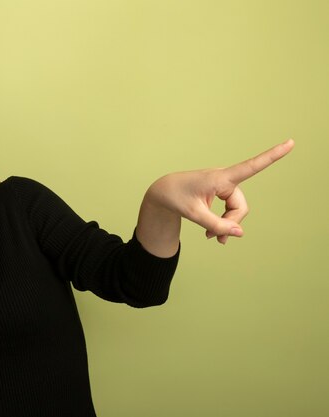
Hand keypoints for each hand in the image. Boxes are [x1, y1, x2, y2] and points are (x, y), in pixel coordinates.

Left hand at [144, 139, 294, 244]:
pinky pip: (230, 209)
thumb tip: (240, 234)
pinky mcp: (221, 191)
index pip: (251, 166)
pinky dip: (223, 222)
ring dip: (226, 225)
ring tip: (211, 238)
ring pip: (236, 210)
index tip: (290, 142)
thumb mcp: (194, 215)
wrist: (163, 192)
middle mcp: (224, 178)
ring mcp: (223, 185)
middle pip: (240, 207)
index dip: (272, 156)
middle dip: (230, 224)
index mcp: (219, 178)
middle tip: (215, 239)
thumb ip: (217, 225)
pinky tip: (212, 233)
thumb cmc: (176, 198)